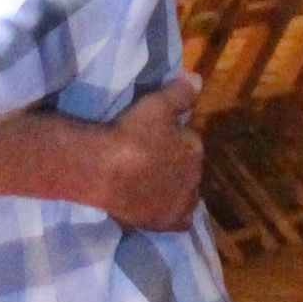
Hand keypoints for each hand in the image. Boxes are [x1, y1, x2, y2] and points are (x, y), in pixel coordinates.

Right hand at [95, 74, 205, 231]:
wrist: (103, 169)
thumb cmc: (129, 133)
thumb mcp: (155, 104)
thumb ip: (180, 93)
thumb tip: (199, 79)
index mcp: (194, 147)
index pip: (188, 142)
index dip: (171, 140)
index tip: (153, 139)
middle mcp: (195, 175)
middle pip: (187, 169)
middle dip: (173, 164)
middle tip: (147, 161)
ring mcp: (182, 201)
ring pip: (185, 194)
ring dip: (174, 189)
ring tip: (150, 185)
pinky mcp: (168, 222)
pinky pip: (181, 220)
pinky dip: (174, 214)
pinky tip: (161, 209)